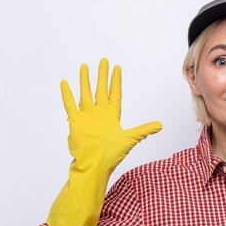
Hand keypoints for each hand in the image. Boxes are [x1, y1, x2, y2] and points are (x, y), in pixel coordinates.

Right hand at [61, 58, 161, 173]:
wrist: (94, 164)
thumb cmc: (111, 155)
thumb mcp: (130, 139)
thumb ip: (143, 130)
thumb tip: (160, 125)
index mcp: (112, 116)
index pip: (114, 94)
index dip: (116, 81)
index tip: (117, 68)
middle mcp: (99, 113)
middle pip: (100, 90)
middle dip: (102, 76)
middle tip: (103, 61)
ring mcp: (87, 116)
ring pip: (85, 93)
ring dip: (85, 81)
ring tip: (84, 67)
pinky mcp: (76, 121)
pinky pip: (70, 104)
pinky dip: (67, 94)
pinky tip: (65, 83)